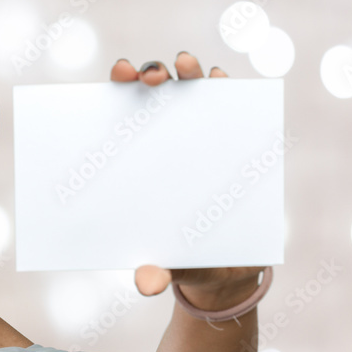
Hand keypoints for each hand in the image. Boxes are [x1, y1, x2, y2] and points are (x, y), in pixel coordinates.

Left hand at [109, 52, 265, 307]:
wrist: (225, 268)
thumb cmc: (183, 257)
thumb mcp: (170, 266)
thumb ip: (158, 271)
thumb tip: (146, 284)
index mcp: (138, 156)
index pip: (121, 110)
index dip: (118, 87)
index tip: (117, 78)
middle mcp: (165, 134)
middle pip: (154, 91)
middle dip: (150, 74)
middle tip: (149, 78)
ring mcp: (200, 130)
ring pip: (192, 88)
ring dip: (189, 71)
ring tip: (186, 67)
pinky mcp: (233, 136)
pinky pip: (231, 103)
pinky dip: (226, 86)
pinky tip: (223, 80)